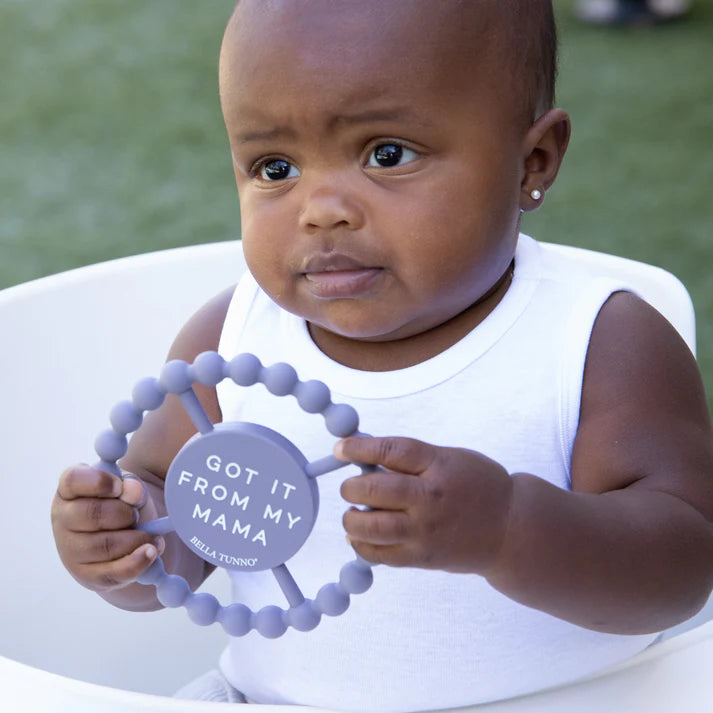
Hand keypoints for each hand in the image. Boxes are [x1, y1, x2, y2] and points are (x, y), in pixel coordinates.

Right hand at [51, 464, 163, 591]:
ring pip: (104, 545)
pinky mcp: (87, 575)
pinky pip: (112, 572)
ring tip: (152, 534)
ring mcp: (71, 550)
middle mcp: (64, 519)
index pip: (73, 480)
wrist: (123, 536)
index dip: (99, 482)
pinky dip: (137, 562)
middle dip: (124, 513)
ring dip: (136, 538)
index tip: (120, 485)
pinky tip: (151, 551)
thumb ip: (132, 485)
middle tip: (137, 514)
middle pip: (92, 514)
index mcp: (70, 490)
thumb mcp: (128, 486)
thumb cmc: (120, 503)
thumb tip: (134, 493)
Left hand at [337, 436, 512, 573]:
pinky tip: (359, 534)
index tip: (340, 448)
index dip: (358, 447)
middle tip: (349, 486)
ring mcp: (425, 531)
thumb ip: (413, 458)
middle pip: (373, 489)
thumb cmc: (479, 486)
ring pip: (370, 526)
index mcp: (439, 466)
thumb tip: (366, 454)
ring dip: (352, 517)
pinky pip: (379, 555)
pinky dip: (361, 544)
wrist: (511, 529)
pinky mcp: (422, 558)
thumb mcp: (450, 458)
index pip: (390, 451)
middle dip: (351, 485)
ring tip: (354, 511)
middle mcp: (430, 498)